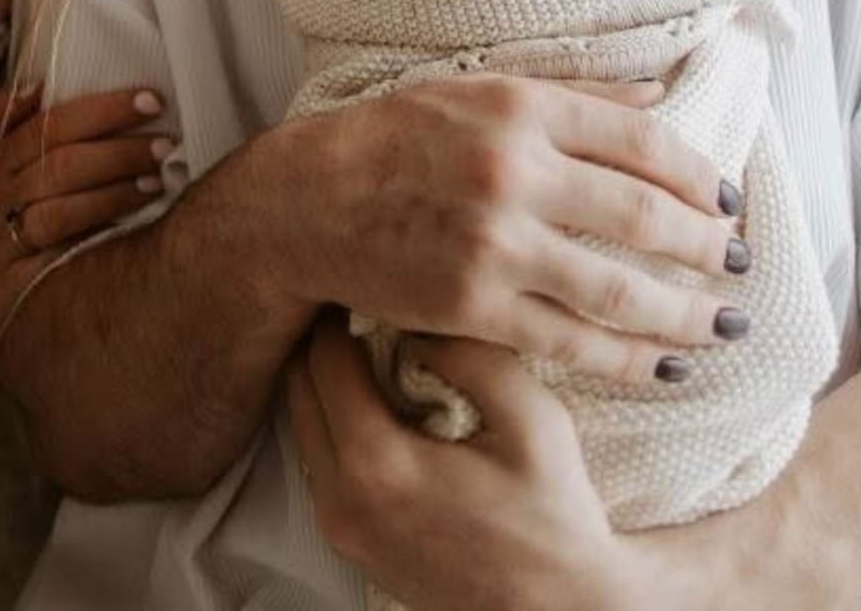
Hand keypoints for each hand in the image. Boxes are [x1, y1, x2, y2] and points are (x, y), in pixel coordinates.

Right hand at [0, 83, 169, 358]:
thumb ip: (1, 116)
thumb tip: (38, 80)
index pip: (54, 123)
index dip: (103, 110)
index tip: (150, 99)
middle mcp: (1, 195)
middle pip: (65, 163)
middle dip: (120, 150)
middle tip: (166, 142)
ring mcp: (5, 240)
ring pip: (64, 209)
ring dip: (114, 194)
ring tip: (157, 181)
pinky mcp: (13, 282)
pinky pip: (57, 258)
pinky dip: (91, 242)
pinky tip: (128, 232)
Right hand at [279, 76, 743, 382]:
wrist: (307, 203)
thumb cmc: (395, 138)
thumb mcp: (479, 90)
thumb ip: (572, 94)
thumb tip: (658, 93)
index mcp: (519, 107)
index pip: (638, 139)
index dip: (696, 174)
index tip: (728, 198)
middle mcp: (512, 169)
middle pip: (640, 214)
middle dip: (705, 245)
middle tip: (741, 263)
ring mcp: (494, 242)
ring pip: (616, 287)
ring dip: (685, 312)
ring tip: (725, 325)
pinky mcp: (474, 305)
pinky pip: (570, 339)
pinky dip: (627, 357)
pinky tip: (666, 364)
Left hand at [288, 316, 645, 610]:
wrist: (561, 609)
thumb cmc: (555, 515)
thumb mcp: (532, 418)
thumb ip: (473, 353)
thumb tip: (419, 315)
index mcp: (378, 464)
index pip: (325, 358)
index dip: (344, 312)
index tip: (373, 282)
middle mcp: (341, 501)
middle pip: (299, 389)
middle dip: (327, 342)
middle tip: (367, 307)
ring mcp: (339, 531)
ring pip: (304, 426)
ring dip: (329, 384)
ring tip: (376, 351)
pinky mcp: (348, 547)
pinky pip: (319, 464)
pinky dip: (337, 426)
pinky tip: (383, 406)